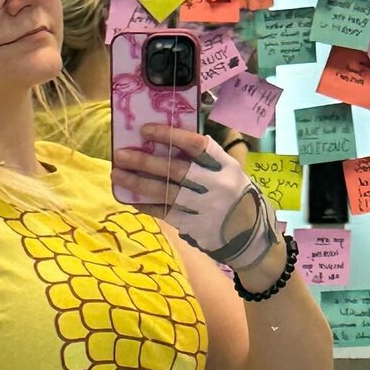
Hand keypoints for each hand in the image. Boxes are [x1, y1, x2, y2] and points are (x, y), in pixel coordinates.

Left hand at [112, 123, 280, 271]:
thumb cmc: (237, 199)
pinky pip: (165, 212)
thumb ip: (207, 160)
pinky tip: (130, 198)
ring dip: (138, 183)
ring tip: (117, 175)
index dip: (169, 135)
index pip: (196, 145)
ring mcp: (205, 208)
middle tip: (120, 154)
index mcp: (226, 166)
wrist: (252, 239)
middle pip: (175, 169)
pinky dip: (146, 205)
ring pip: (165, 192)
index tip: (145, 130)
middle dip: (144, 161)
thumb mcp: (232, 174)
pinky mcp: (195, 227)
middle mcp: (217, 185)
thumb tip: (168, 142)